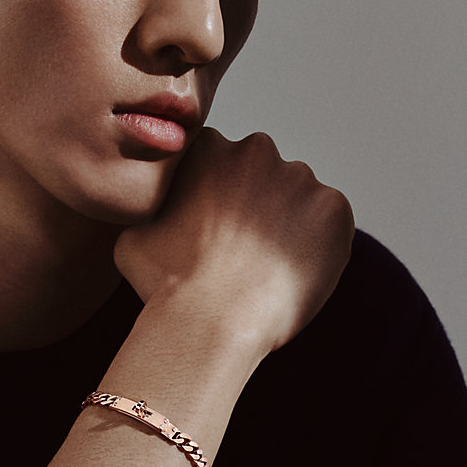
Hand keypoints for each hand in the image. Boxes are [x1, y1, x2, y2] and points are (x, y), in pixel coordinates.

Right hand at [114, 128, 354, 356]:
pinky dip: (318, 245)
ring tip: (268, 268)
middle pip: (263, 175)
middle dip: (257, 205)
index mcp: (209, 146)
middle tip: (245, 251)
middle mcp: (256, 149)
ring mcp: (300, 177)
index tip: (217, 229)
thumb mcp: (132, 234)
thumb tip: (155, 210)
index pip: (222, 163)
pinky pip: (330, 224)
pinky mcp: (334, 208)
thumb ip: (151, 210)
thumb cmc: (165, 283)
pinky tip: (292, 273)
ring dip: (288, 224)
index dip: (220, 198)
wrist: (211, 320)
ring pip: (298, 199)